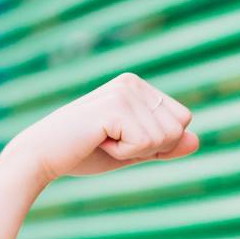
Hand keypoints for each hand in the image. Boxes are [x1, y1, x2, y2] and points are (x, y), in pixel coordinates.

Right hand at [2, 71, 198, 184]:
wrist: (42, 156)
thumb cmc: (83, 153)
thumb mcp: (132, 151)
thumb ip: (163, 146)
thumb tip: (197, 141)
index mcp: (138, 86)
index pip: (182, 120)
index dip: (157, 143)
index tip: (121, 138)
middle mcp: (134, 82)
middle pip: (178, 128)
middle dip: (149, 147)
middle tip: (111, 141)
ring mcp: (125, 91)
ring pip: (164, 138)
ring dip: (133, 151)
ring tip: (102, 140)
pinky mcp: (116, 107)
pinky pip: (145, 144)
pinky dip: (123, 153)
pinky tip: (98, 141)